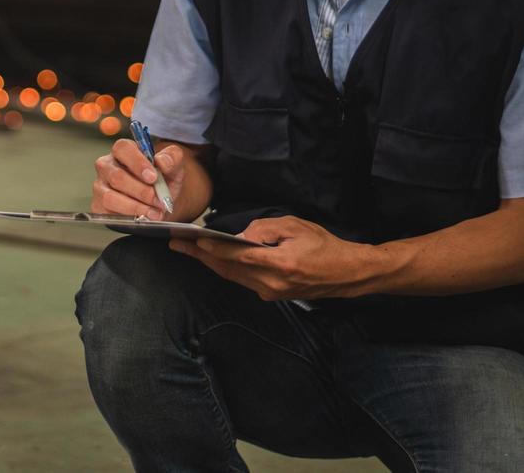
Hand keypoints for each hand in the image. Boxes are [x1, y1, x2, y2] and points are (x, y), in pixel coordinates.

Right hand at [91, 138, 188, 220]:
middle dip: (141, 191)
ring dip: (135, 207)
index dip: (137, 163)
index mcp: (123, 150)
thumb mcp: (174, 166)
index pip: (123, 149)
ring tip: (154, 212)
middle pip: (117, 176)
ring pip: (110, 197)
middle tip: (158, 200)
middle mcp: (107, 166)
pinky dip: (128, 217)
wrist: (161, 200)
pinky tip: (143, 218)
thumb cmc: (162, 179)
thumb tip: (162, 161)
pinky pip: (108, 213)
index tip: (153, 177)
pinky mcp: (99, 205)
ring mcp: (100, 186)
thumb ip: (172, 158)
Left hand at [168, 216, 384, 300]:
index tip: (192, 241)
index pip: (236, 256)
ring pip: (233, 277)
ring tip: (189, 250)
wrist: (346, 273)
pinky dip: (227, 269)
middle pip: (227, 270)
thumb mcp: (295, 226)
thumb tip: (240, 236)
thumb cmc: (323, 245)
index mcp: (278, 265)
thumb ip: (265, 229)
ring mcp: (270, 293)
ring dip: (210, 264)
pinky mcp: (272, 295)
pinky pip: (243, 281)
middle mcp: (271, 284)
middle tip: (177, 245)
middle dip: (200, 257)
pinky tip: (216, 259)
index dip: (212, 249)